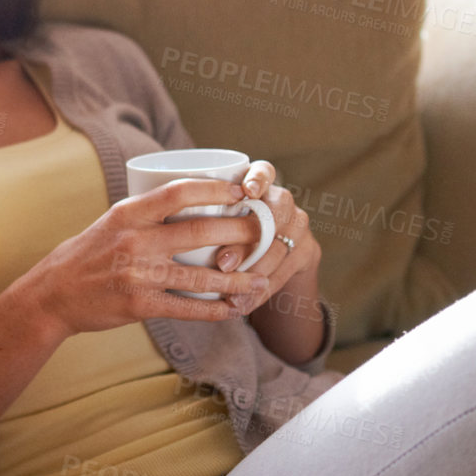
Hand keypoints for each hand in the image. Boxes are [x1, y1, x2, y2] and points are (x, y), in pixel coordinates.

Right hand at [23, 177, 272, 340]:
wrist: (54, 293)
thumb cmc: (87, 253)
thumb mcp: (112, 221)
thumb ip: (147, 213)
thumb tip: (192, 199)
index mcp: (128, 213)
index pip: (178, 192)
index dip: (214, 189)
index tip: (241, 192)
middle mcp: (135, 240)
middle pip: (199, 232)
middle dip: (239, 232)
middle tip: (266, 231)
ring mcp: (138, 274)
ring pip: (200, 276)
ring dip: (237, 279)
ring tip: (262, 279)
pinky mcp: (139, 305)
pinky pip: (186, 308)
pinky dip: (214, 310)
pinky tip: (233, 310)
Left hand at [212, 161, 320, 313]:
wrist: (272, 261)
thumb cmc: (229, 234)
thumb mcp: (217, 220)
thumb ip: (202, 219)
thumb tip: (169, 232)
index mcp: (259, 184)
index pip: (263, 171)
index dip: (257, 179)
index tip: (247, 191)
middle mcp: (282, 200)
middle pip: (274, 214)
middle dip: (247, 241)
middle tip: (222, 263)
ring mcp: (298, 225)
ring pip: (279, 248)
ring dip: (252, 273)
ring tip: (229, 293)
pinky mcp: (307, 251)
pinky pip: (284, 273)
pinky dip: (260, 292)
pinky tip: (242, 305)